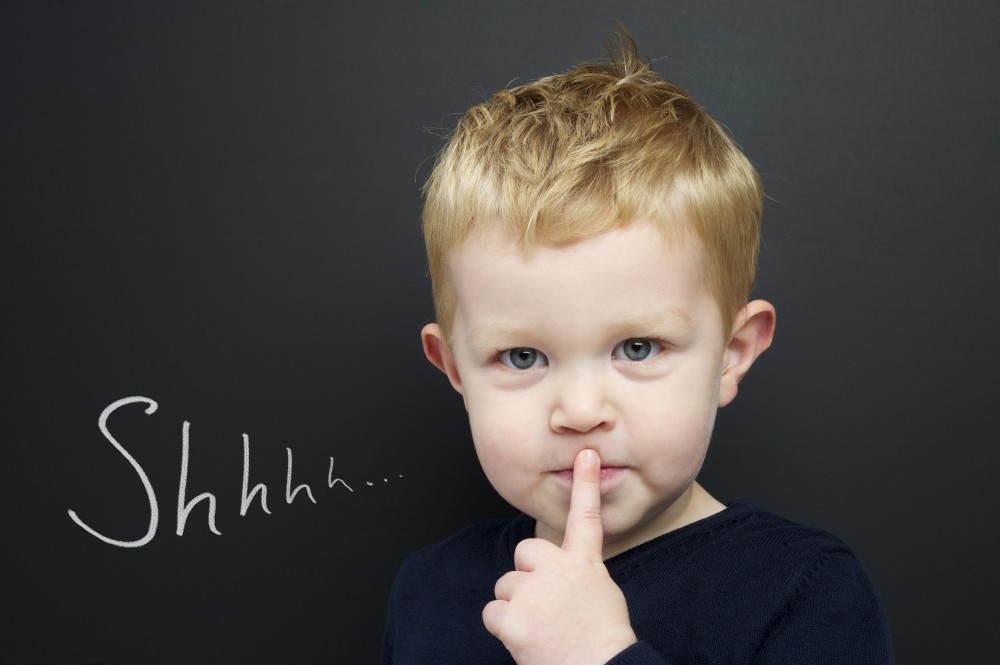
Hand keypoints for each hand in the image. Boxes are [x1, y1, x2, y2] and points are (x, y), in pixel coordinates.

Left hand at [482, 449, 637, 664]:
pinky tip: (526, 639)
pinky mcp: (512, 617)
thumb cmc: (602, 638)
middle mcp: (556, 570)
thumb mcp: (600, 593)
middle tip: (547, 605)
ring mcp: (532, 592)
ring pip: (506, 586)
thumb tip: (557, 572)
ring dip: (516, 606)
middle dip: (528, 577)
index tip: (586, 455)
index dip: (586, 484)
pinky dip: (503, 627)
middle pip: (524, 554)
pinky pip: (492, 612)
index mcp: (584, 564)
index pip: (585, 516)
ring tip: (542, 628)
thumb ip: (576, 572)